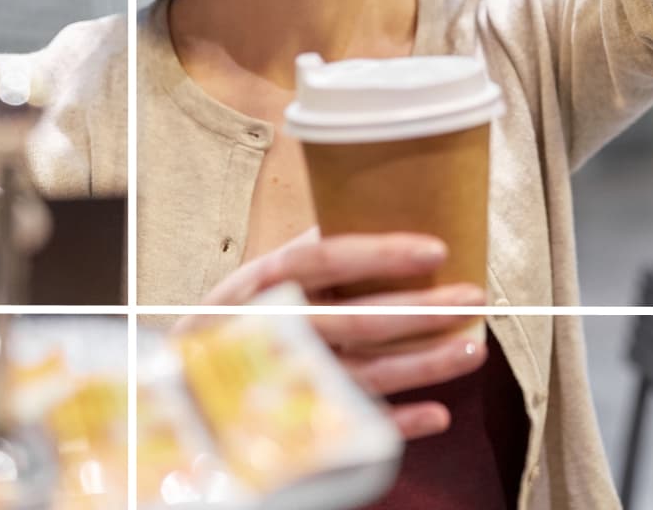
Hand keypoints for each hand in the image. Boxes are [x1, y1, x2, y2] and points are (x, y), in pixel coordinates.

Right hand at [193, 229, 487, 439]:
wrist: (179, 393)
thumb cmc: (236, 322)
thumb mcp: (258, 279)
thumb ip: (311, 258)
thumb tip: (381, 223)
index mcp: (263, 284)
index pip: (323, 260)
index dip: (380, 254)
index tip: (437, 250)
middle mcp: (272, 332)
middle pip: (356, 321)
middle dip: (422, 312)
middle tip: (473, 299)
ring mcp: (282, 384)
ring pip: (363, 375)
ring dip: (424, 365)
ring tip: (473, 349)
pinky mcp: (292, 429)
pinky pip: (350, 427)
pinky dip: (396, 425)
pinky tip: (439, 415)